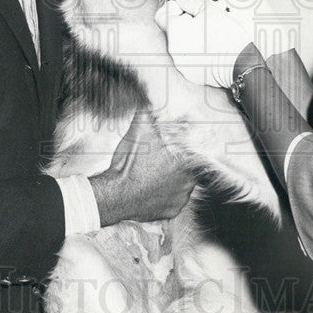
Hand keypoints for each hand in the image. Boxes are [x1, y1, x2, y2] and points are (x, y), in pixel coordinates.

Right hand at [89, 110, 196, 225]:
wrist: (116, 193)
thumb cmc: (130, 163)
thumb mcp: (138, 130)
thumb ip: (147, 113)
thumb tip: (148, 101)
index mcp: (187, 161)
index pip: (196, 150)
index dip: (185, 146)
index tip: (173, 146)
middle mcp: (190, 182)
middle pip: (190, 168)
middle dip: (178, 162)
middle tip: (160, 159)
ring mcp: (181, 199)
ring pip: (183, 185)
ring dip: (173, 179)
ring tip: (155, 173)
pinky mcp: (172, 211)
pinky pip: (174, 201)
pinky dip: (166, 195)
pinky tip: (155, 188)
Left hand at [154, 0, 271, 87]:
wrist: (240, 63)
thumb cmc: (226, 36)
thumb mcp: (209, 11)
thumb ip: (190, 2)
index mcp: (175, 31)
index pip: (162, 14)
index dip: (174, 6)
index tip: (186, 5)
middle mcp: (173, 49)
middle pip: (173, 29)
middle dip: (186, 19)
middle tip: (202, 14)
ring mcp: (181, 63)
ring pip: (181, 43)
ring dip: (191, 34)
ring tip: (209, 30)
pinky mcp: (190, 73)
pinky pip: (188, 57)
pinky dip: (195, 50)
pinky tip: (209, 45)